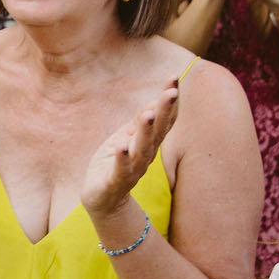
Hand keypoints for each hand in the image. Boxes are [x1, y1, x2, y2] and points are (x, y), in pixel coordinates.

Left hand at [81, 78, 179, 221]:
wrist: (103, 200)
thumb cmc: (115, 164)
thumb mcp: (125, 138)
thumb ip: (139, 123)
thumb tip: (155, 102)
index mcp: (148, 142)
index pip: (163, 119)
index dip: (169, 100)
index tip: (175, 78)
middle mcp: (145, 155)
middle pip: (158, 131)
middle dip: (165, 111)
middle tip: (172, 92)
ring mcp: (131, 169)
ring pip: (142, 149)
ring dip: (146, 131)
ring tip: (149, 114)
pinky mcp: (115, 182)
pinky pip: (120, 170)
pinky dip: (122, 158)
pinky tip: (123, 147)